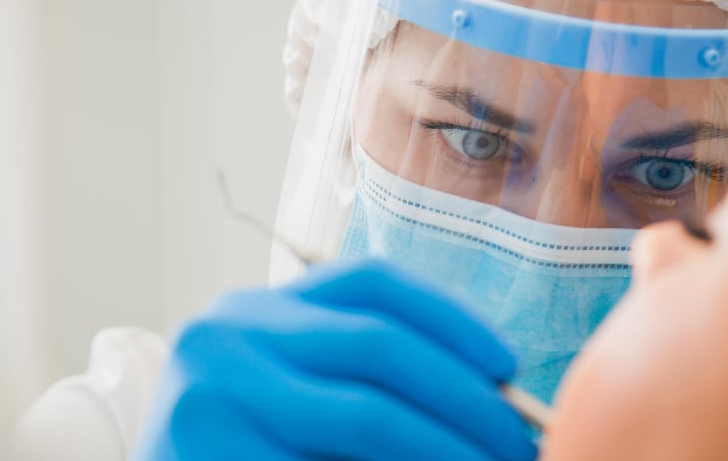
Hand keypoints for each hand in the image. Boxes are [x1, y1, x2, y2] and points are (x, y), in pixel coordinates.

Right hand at [136, 260, 536, 459]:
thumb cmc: (238, 456)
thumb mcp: (287, 400)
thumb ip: (363, 386)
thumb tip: (490, 407)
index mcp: (253, 310)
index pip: (369, 284)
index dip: (452, 318)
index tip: (508, 365)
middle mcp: (224, 336)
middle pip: (376, 344)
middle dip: (467, 400)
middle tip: (517, 445)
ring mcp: (210, 402)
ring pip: (364, 419)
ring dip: (446, 451)